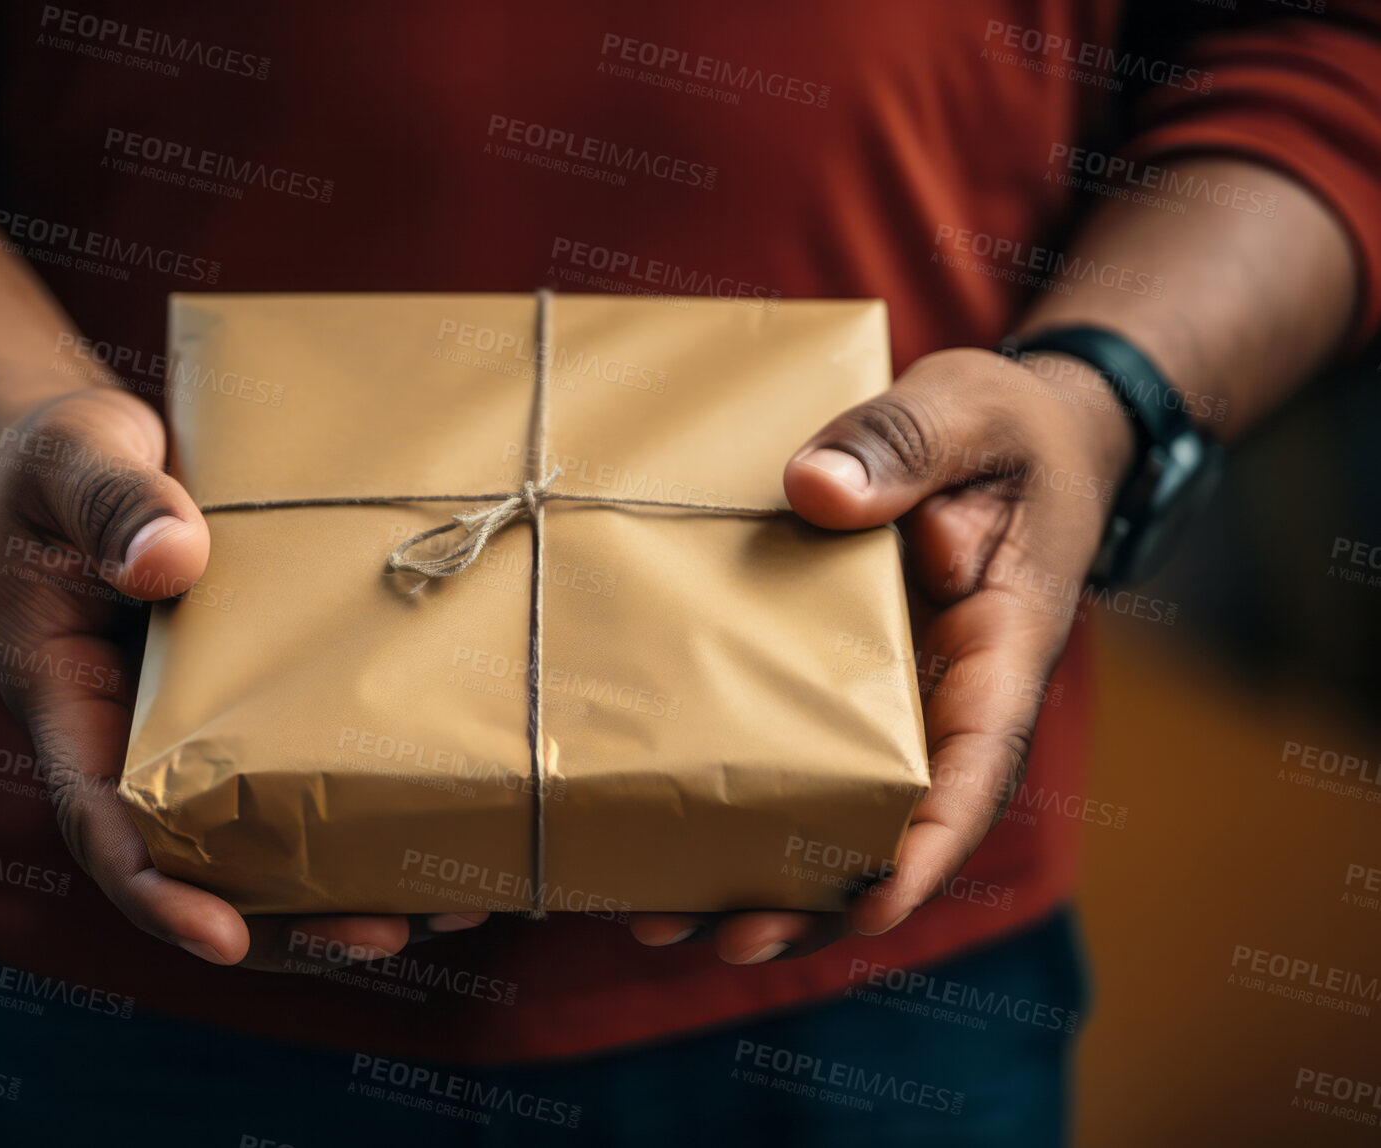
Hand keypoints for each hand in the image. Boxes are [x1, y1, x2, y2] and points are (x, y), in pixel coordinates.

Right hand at [0, 387, 487, 971]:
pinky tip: (439, 834)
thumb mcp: (72, 457)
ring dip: (337, 889)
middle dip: (280, 921)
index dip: (157, 889)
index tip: (222, 938)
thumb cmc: (58, 460)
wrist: (83, 458)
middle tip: (378, 937)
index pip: (100, 820)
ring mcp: (191, 730)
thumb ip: (111, 501)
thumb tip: (169, 561)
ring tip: (444, 914)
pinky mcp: (247, 704)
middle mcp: (128, 738)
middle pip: (195, 864)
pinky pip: (297, 776)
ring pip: (256, 841)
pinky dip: (359, 816)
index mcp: (67, 699)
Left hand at [629, 347, 1135, 961]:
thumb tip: (816, 491)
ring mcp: (886, 700)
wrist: (1008, 432)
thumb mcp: (970, 411)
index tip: (869, 908)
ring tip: (665, 924)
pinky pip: (792, 752)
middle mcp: (942, 701)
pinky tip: (662, 841)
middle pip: (888, 827)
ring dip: (760, 876)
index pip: (971, 773)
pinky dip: (738, 802)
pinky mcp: (833, 681)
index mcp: (997, 655)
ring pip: (832, 811)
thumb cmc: (1006, 428)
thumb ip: (907, 445)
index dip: (922, 850)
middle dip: (816, 898)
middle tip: (728, 939)